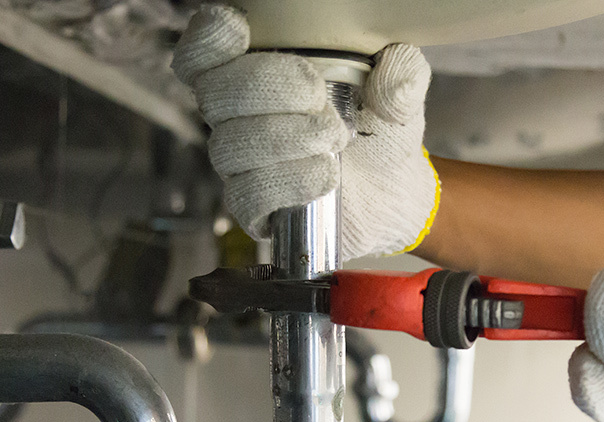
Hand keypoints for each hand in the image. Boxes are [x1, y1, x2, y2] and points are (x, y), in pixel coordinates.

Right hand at [171, 4, 439, 259]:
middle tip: (319, 99)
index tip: (240, 32)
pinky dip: (288, 182)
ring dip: (286, 138)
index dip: (208, 42)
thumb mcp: (398, 93)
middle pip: (214, 94)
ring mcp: (242, 165)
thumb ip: (400, 73)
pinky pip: (247, 195)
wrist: (395, 192)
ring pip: (230, 146)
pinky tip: (325, 176)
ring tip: (335, 140)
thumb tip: (393, 74)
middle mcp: (238, 118)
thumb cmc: (380, 132)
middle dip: (268, 88)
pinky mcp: (254, 209)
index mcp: (257, 74)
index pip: (203, 56)